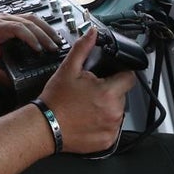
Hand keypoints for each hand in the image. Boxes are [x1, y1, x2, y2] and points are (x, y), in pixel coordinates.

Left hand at [0, 14, 62, 85]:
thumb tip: (12, 84)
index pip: (19, 29)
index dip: (31, 38)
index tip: (39, 49)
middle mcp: (4, 19)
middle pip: (29, 22)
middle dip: (43, 35)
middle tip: (53, 47)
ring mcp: (9, 17)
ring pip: (32, 18)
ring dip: (45, 28)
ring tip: (56, 40)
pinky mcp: (13, 18)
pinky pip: (30, 18)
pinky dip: (41, 25)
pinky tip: (48, 33)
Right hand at [35, 27, 134, 154]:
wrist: (45, 127)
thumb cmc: (56, 100)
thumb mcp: (68, 69)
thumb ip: (83, 48)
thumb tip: (92, 33)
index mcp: (108, 93)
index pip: (129, 78)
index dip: (120, 74)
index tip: (109, 76)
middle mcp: (114, 112)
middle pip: (122, 95)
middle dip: (110, 90)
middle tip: (91, 91)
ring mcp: (111, 128)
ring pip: (117, 111)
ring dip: (107, 107)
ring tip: (88, 106)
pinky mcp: (107, 141)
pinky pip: (112, 127)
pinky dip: (103, 123)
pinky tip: (88, 119)